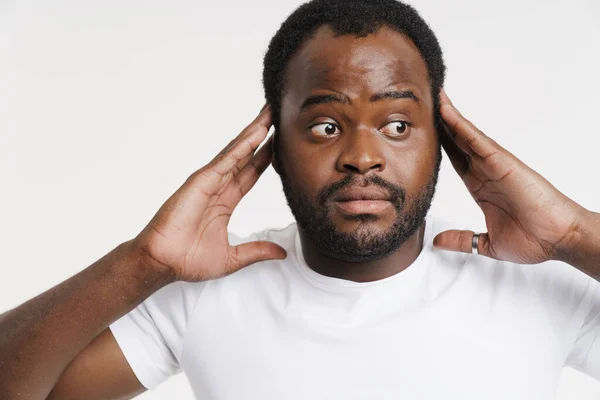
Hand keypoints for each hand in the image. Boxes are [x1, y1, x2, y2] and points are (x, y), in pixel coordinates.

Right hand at [132, 105, 286, 281]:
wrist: (164, 264)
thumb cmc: (188, 260)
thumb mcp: (233, 258)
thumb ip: (257, 251)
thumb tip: (281, 252)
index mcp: (226, 202)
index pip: (250, 174)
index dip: (266, 157)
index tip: (281, 143)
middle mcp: (218, 188)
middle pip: (245, 156)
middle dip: (262, 136)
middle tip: (278, 115)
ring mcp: (209, 182)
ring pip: (237, 152)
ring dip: (254, 133)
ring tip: (270, 114)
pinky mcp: (201, 182)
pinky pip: (225, 161)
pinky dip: (241, 146)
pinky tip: (256, 134)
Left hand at [433, 90, 584, 263]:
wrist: (558, 241)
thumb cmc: (534, 240)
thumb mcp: (486, 242)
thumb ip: (461, 239)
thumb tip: (437, 241)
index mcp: (480, 187)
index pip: (454, 160)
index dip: (438, 145)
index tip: (420, 133)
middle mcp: (485, 172)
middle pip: (456, 141)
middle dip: (440, 124)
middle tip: (422, 104)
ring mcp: (493, 165)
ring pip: (464, 135)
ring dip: (448, 116)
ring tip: (433, 96)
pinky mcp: (503, 162)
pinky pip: (477, 140)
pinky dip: (460, 125)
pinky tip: (446, 112)